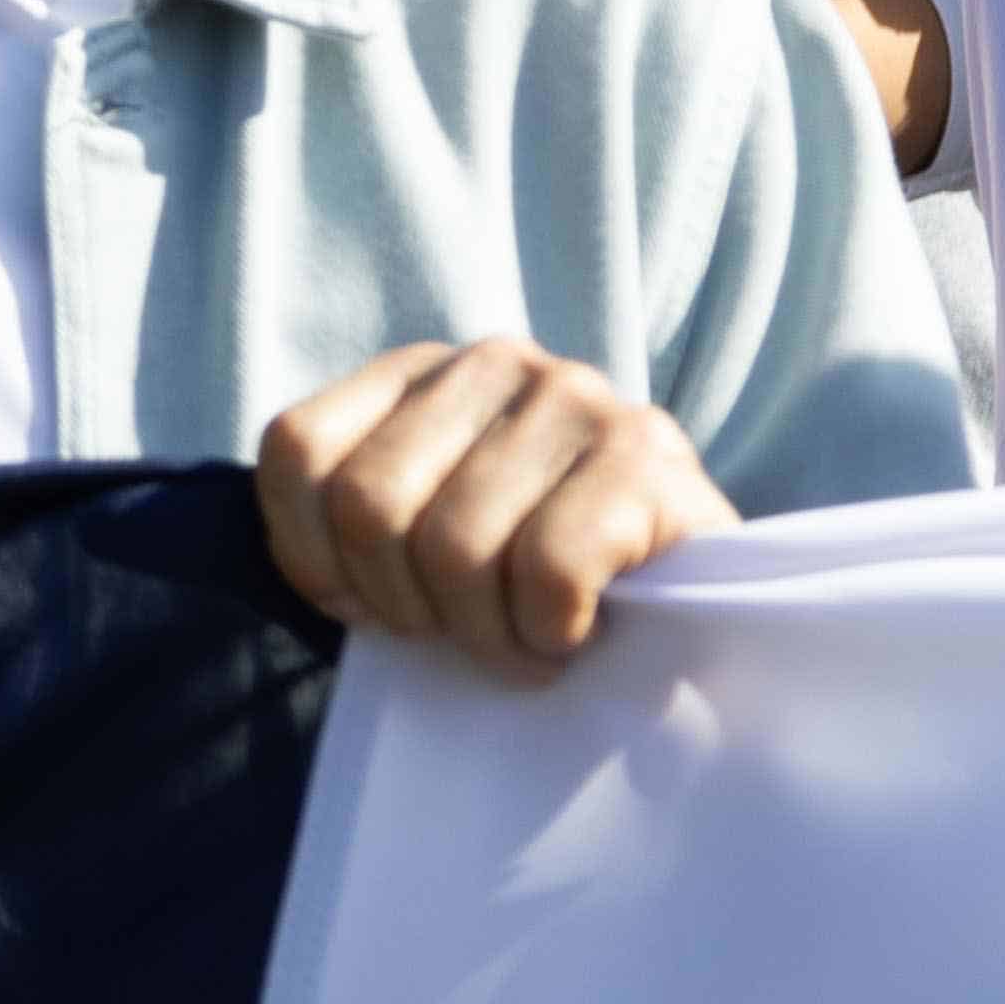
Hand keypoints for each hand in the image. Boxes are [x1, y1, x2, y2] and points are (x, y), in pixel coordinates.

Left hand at [256, 336, 732, 665]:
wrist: (708, 605)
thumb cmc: (540, 587)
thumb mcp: (430, 534)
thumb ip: (363, 523)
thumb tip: (313, 576)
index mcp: (419, 373)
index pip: (296, 451)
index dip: (315, 560)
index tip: (374, 611)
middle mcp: (494, 360)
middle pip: (369, 505)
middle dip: (409, 607)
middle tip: (468, 637)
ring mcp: (576, 396)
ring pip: (456, 547)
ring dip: (490, 636)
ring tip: (529, 643)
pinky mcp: (647, 453)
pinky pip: (548, 568)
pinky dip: (551, 631)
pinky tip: (579, 633)